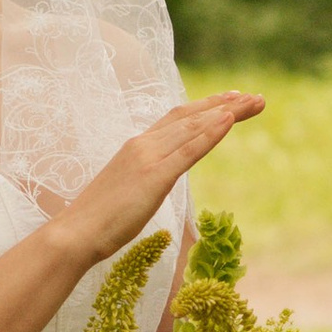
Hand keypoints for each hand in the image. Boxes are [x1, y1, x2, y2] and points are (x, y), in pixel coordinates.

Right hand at [61, 90, 262, 269]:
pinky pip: (189, 150)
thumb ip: (146, 178)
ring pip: (193, 127)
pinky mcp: (154, 176)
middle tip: (256, 98)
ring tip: (254, 103)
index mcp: (136, 147)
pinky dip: (211, 132)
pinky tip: (230, 121)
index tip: (230, 102)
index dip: (205, 107)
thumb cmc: (98, 220)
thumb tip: (161, 179)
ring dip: (227, 112)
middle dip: (225, 105)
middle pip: (190, 116)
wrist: (75, 233)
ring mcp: (148, 158)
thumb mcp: (129, 191)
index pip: (177, 119)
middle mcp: (143, 144)